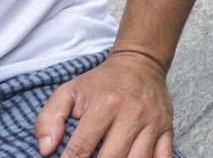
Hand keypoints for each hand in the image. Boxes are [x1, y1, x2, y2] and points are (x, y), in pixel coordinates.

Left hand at [34, 51, 172, 157]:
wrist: (140, 63)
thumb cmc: (101, 83)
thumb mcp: (69, 91)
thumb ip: (49, 118)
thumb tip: (46, 149)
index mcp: (105, 105)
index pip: (80, 149)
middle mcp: (131, 114)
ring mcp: (152, 123)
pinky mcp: (167, 129)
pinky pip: (164, 157)